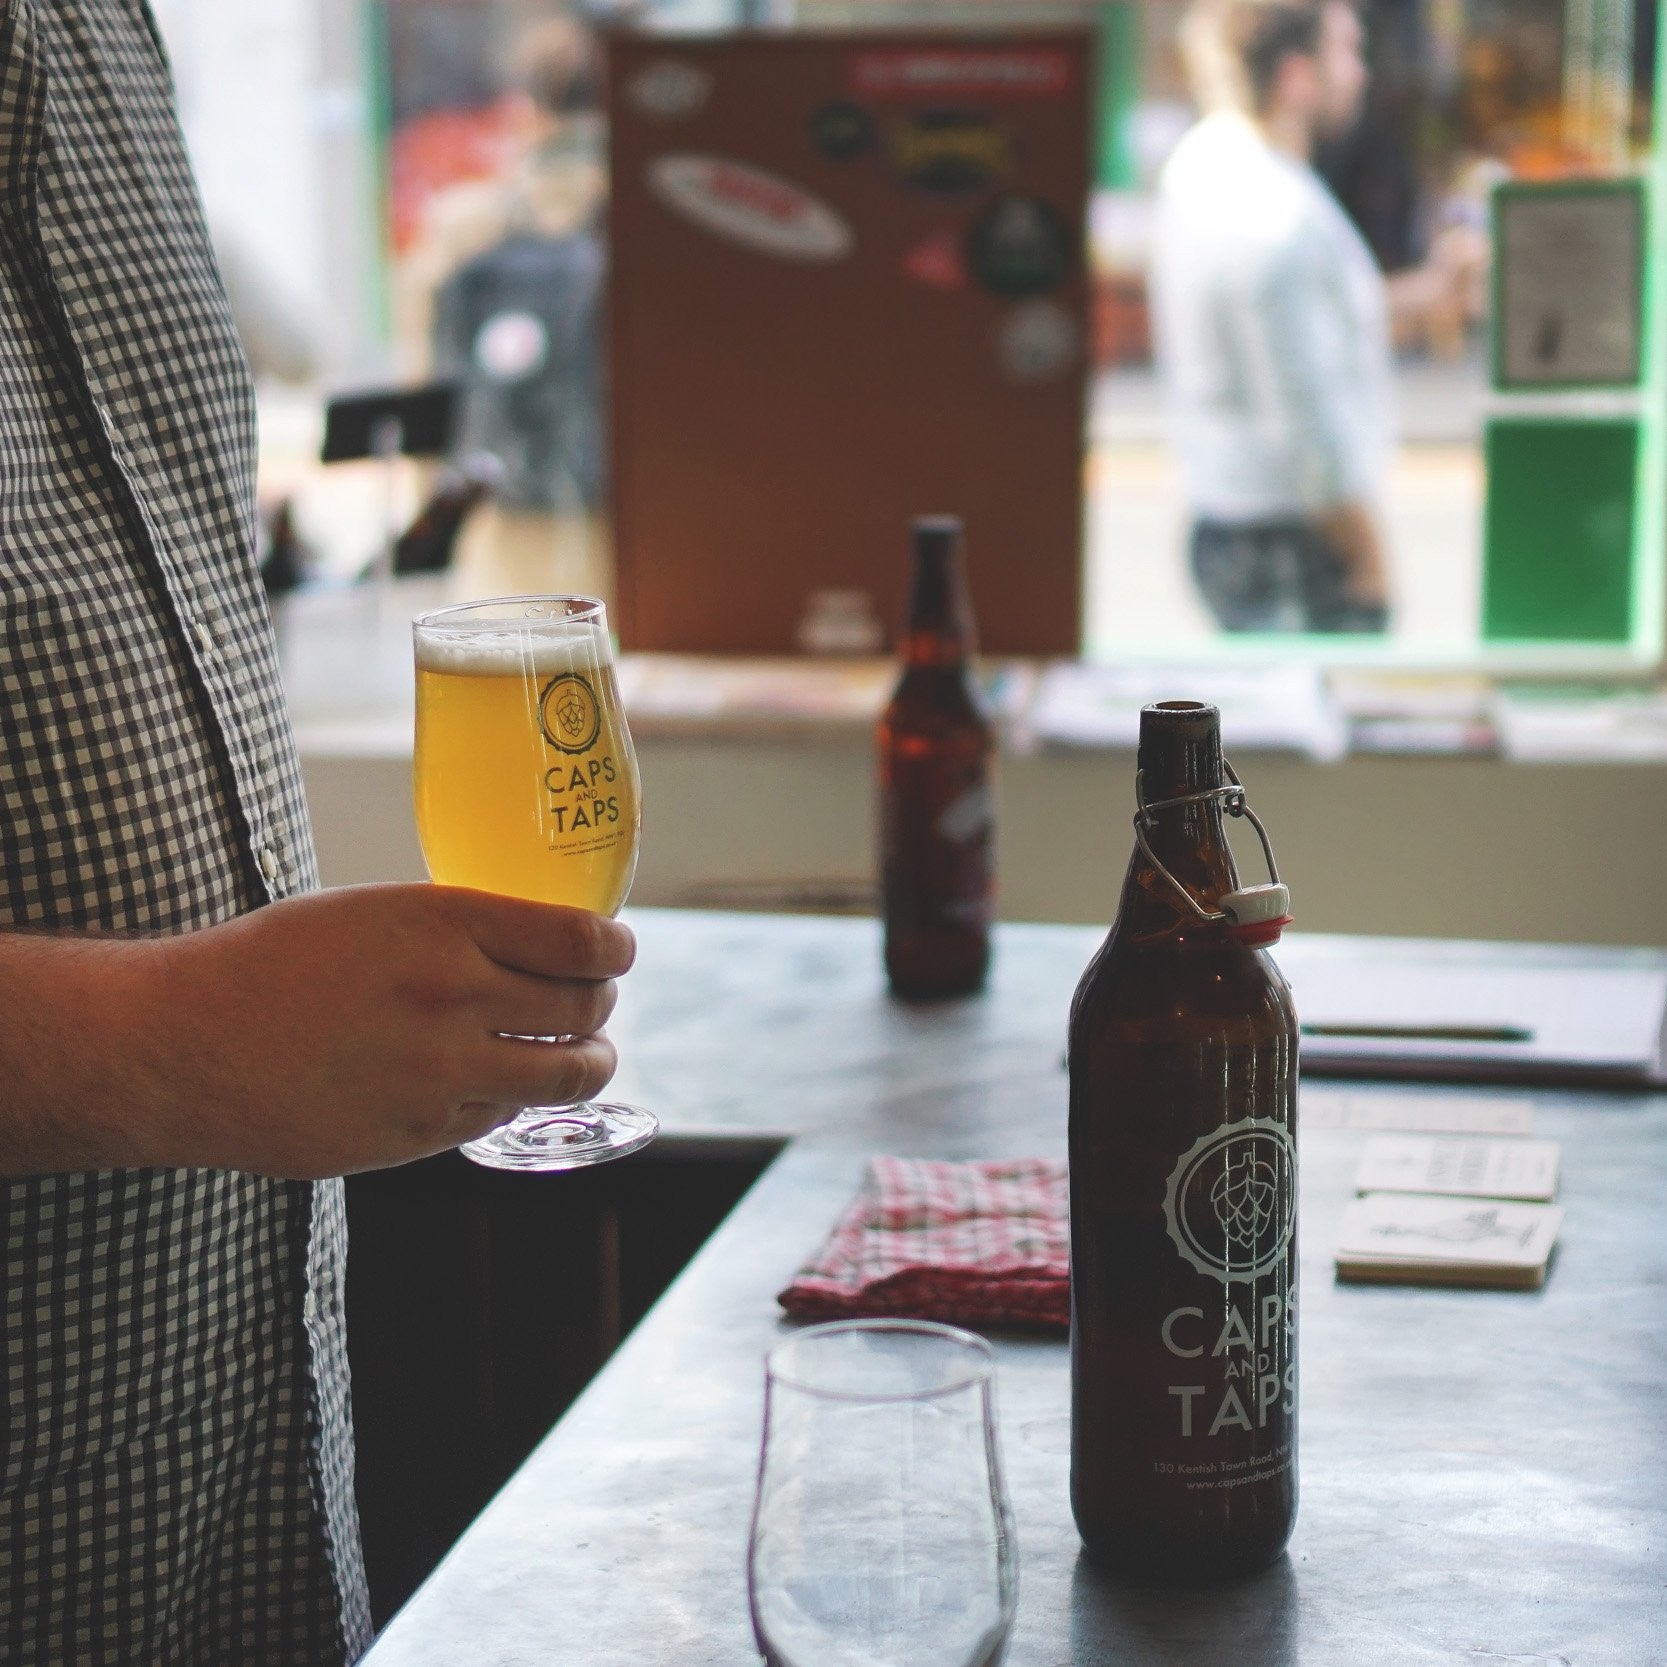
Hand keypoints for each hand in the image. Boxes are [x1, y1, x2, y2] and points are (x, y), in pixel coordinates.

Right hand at [55, 885, 633, 1178]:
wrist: (181, 1046)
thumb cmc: (274, 963)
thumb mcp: (376, 911)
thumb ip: (463, 927)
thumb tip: (547, 944)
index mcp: (444, 925)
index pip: (583, 941)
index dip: (615, 949)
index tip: (615, 951)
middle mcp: (453, 999)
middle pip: (587, 1008)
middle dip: (601, 1002)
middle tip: (592, 998)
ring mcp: (440, 1075)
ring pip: (568, 1075)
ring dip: (587, 1061)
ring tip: (581, 1052)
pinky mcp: (421, 1136)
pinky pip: (506, 1116)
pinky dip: (516, 1097)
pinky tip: (496, 1080)